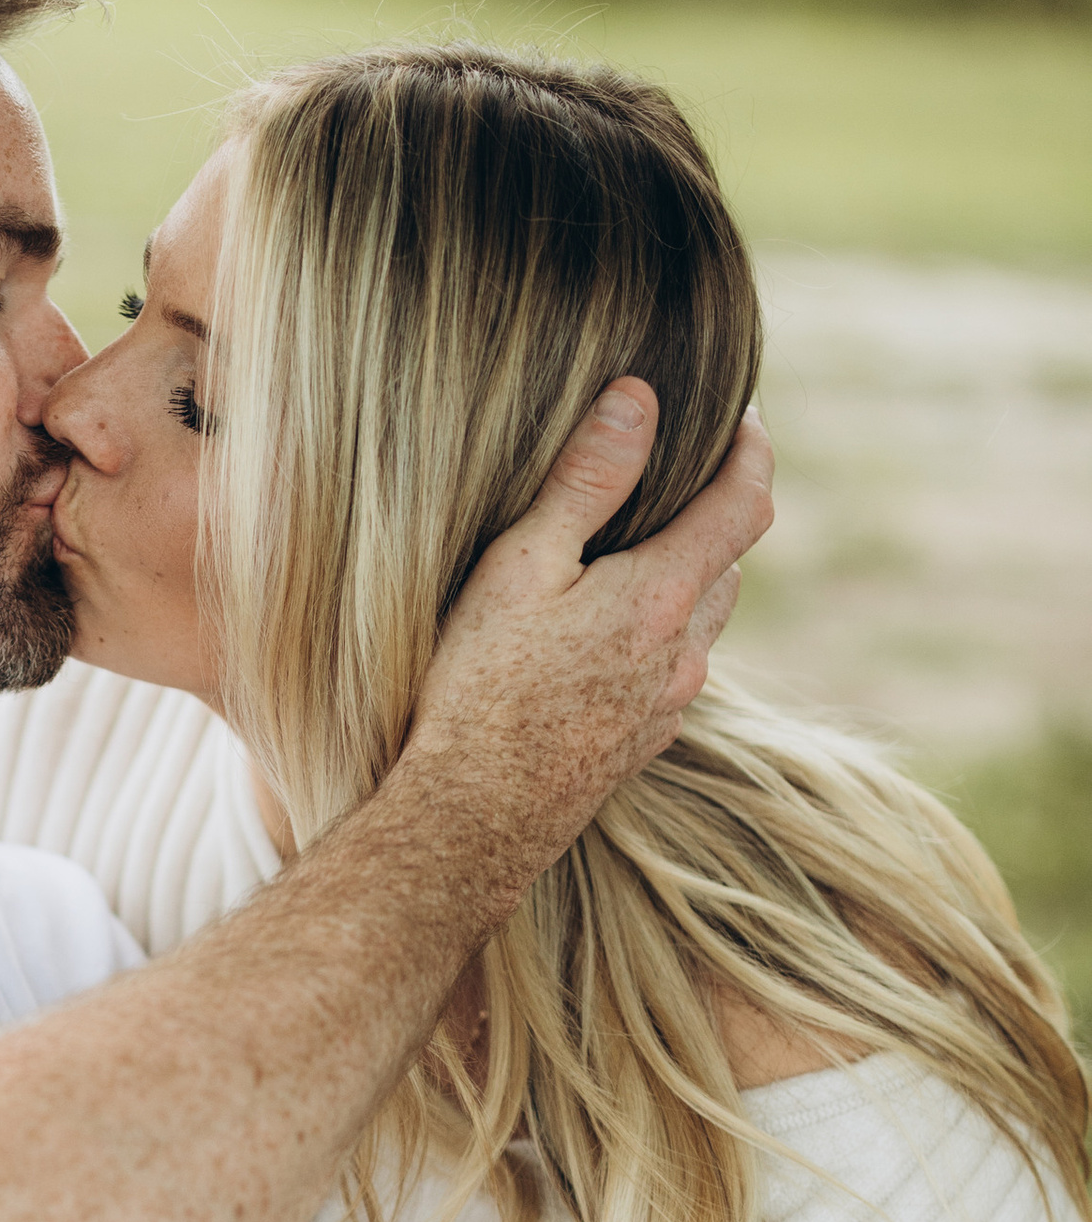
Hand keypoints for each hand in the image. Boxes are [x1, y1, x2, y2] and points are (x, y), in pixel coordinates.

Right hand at [402, 384, 774, 882]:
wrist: (469, 820)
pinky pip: (674, 669)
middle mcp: (685, 653)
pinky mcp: (644, 742)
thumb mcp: (521, 566)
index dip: (752, 452)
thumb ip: (585, 482)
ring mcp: (669, 705)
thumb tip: (638, 401)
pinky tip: (602, 636)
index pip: (746, 503)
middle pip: (730, 561)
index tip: (743, 418)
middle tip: (674, 477)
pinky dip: (660, 633)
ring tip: (634, 552)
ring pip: (705, 620)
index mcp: (664, 596)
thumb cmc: (480, 690)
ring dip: (689, 577)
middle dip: (714, 513)